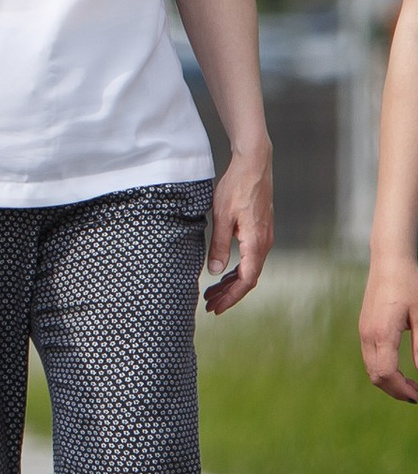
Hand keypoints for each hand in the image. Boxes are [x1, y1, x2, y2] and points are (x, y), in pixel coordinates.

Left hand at [202, 139, 271, 316]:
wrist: (254, 166)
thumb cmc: (236, 188)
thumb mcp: (221, 217)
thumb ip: (218, 245)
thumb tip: (213, 272)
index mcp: (256, 243)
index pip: (247, 280)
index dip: (231, 297)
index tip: (216, 308)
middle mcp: (264, 243)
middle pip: (248, 278)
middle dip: (229, 294)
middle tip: (209, 305)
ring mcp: (264, 237)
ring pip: (249, 269)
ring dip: (231, 283)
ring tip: (212, 293)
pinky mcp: (260, 231)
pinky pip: (250, 257)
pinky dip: (237, 269)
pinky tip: (223, 272)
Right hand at [357, 254, 417, 402]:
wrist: (388, 261)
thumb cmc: (409, 284)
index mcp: (381, 333)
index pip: (386, 373)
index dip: (403, 390)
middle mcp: (367, 335)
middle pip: (376, 375)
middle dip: (396, 391)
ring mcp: (364, 331)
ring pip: (371, 368)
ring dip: (389, 381)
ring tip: (411, 386)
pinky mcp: (365, 328)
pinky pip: (370, 358)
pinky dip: (384, 370)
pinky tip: (400, 370)